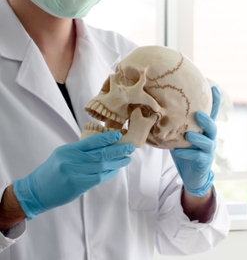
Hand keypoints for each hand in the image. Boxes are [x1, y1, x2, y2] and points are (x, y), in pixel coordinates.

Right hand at [13, 131, 133, 219]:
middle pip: (100, 154)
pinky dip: (109, 173)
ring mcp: (75, 174)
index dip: (106, 138)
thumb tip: (104, 146)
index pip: (90, 142)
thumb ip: (80, 150)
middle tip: (130, 147)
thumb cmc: (52, 171)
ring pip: (102, 167)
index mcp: (68, 150)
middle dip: (117, 150)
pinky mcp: (79, 186)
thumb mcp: (62, 155)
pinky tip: (116, 169)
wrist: (37, 190)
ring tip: (126, 158)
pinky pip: (99, 178)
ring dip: (117, 163)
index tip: (118, 134)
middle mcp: (71, 161)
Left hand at [170, 86, 220, 196]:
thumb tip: (156, 109)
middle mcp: (209, 138)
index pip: (211, 113)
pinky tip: (179, 152)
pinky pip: (198, 157)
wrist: (191, 175)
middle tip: (197, 114)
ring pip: (207, 142)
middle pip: (212, 127)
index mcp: (204, 130)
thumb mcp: (179, 136)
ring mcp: (208, 150)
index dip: (215, 101)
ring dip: (198, 138)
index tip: (213, 87)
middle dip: (206, 120)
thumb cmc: (185, 152)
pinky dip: (188, 154)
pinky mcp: (205, 162)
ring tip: (188, 135)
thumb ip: (174, 125)